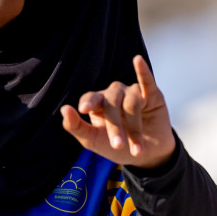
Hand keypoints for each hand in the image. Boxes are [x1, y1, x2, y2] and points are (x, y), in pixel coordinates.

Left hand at [60, 55, 176, 168]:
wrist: (147, 155)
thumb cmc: (116, 147)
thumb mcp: (93, 141)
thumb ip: (76, 127)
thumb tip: (64, 109)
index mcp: (98, 103)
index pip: (90, 98)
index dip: (88, 102)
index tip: (83, 110)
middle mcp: (114, 94)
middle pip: (112, 103)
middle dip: (115, 126)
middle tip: (118, 146)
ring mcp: (132, 92)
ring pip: (131, 102)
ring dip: (134, 128)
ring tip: (137, 150)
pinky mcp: (152, 94)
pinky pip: (146, 80)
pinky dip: (142, 70)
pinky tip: (137, 60)